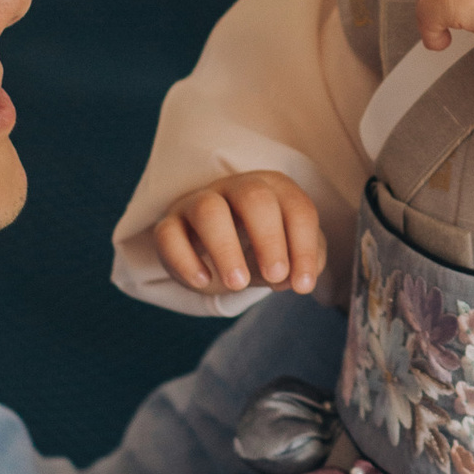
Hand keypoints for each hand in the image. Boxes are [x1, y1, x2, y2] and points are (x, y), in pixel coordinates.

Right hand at [148, 170, 325, 298]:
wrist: (215, 256)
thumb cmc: (259, 249)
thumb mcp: (289, 256)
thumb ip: (304, 263)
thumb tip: (296, 278)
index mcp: (272, 189)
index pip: (296, 208)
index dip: (303, 246)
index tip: (302, 285)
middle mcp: (236, 188)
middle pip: (254, 197)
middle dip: (269, 239)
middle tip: (276, 277)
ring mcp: (198, 202)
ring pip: (208, 210)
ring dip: (225, 248)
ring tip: (238, 285)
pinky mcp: (169, 225)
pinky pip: (169, 234)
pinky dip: (185, 260)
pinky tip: (203, 282)